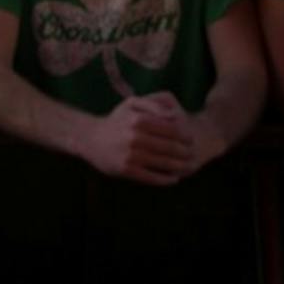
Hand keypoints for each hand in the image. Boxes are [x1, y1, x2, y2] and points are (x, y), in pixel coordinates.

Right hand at [78, 93, 194, 185]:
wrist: (90, 139)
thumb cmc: (116, 120)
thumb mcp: (131, 104)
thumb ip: (153, 104)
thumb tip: (173, 115)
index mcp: (139, 119)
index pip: (171, 129)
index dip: (185, 135)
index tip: (191, 139)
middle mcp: (135, 137)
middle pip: (170, 147)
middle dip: (185, 152)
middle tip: (193, 155)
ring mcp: (131, 155)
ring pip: (163, 163)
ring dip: (179, 167)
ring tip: (187, 167)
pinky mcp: (127, 170)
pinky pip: (152, 177)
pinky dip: (165, 180)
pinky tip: (173, 179)